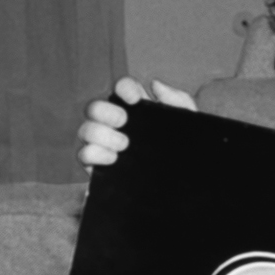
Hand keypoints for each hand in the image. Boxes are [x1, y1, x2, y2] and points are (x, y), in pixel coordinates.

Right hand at [78, 76, 195, 169]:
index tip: (135, 99)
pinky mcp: (99, 167)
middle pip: (95, 107)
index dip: (123, 88)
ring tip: (124, 146)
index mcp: (137, 111)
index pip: (122, 89)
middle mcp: (116, 126)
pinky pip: (84, 155)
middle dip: (106, 111)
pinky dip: (93, 154)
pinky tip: (113, 159)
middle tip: (124, 121)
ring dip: (100, 134)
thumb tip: (154, 84)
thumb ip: (178, 100)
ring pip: (86, 130)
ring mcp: (105, 146)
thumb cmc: (187, 154)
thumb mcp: (189, 125)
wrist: (190, 189)